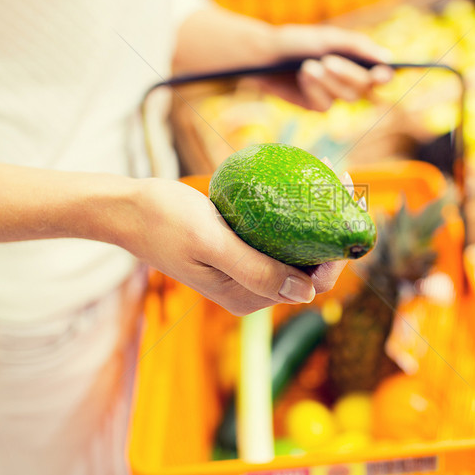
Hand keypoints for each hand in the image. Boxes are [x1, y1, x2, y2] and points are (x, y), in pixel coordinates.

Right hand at [121, 179, 345, 315]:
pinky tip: (304, 182)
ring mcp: (247, 267)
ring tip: (331, 177)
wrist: (129, 209)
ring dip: (316, 217)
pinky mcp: (241, 246)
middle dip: (330, 229)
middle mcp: (252, 288)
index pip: (309, 283)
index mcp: (247, 297)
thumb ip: (255, 270)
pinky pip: (278, 233)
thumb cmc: (164, 222)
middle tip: (343, 183)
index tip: (345, 212)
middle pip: (308, 264)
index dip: (335, 254)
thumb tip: (306, 293)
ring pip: (296, 247)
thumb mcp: (210, 243)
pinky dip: (294, 211)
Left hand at [259, 25, 394, 111]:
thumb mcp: (328, 38)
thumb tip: (387, 58)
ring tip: (307, 65)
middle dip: (348, 74)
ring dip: (328, 81)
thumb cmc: (299, 42)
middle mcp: (351, 80)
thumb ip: (357, 46)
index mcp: (358, 61)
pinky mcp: (318, 105)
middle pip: (365, 87)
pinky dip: (314, 89)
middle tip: (327, 61)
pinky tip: (303, 76)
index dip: (386, 76)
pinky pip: (326, 105)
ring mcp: (335, 95)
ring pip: (348, 97)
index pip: (382, 74)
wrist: (266, 54)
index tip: (380, 73)